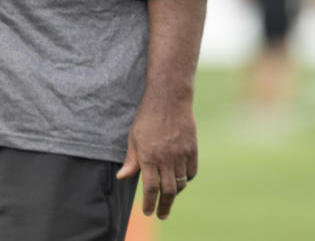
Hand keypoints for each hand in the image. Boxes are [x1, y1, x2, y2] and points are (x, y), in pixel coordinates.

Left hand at [117, 96, 196, 219]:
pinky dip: (186, 180)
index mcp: (149, 156)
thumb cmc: (146, 118)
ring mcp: (182, 155)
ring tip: (168, 198)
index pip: (150, 187)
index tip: (148, 212)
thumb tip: (121, 177)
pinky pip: (191, 172)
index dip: (149, 203)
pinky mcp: (193, 150)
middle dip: (164, 206)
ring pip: (181, 183)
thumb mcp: (133, 138)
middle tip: (161, 215)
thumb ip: (130, 160)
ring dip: (174, 193)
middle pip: (168, 191)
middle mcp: (167, 158)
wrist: (169, 100)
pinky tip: (179, 181)